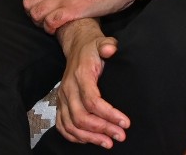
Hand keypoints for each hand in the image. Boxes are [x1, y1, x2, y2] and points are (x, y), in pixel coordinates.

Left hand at [25, 0, 136, 33]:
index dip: (34, 1)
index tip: (43, 9)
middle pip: (29, 3)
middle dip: (33, 15)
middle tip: (44, 21)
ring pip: (35, 13)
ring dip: (40, 23)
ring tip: (50, 28)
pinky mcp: (72, 9)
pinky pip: (50, 21)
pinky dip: (50, 28)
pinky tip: (57, 31)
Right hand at [54, 21, 129, 147]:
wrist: (76, 46)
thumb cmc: (92, 48)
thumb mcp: (101, 42)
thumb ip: (108, 45)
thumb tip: (111, 49)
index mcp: (80, 75)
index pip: (92, 101)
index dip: (109, 114)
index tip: (126, 122)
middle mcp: (68, 88)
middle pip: (81, 117)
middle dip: (102, 129)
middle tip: (120, 136)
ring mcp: (62, 98)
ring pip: (71, 125)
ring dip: (90, 137)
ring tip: (108, 143)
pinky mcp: (60, 104)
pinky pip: (62, 125)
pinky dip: (74, 137)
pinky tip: (90, 140)